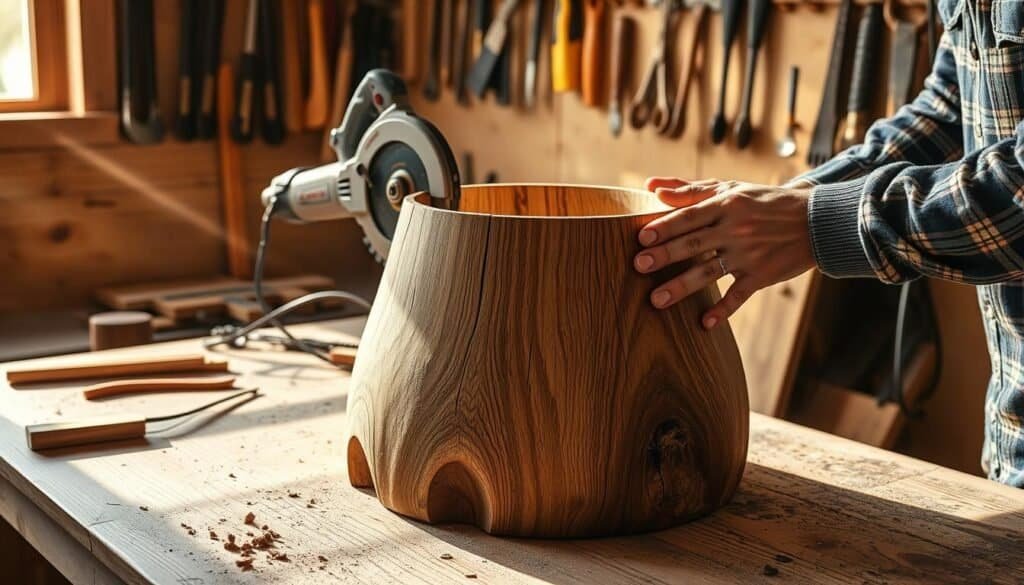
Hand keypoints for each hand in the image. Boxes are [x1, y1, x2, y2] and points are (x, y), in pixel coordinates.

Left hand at [635, 177, 816, 328]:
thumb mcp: (731, 188)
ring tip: (656, 300)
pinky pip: (739, 295)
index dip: (666, 226)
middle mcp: (735, 229)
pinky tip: (704, 323)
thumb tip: (652, 187)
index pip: (690, 216)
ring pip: (710, 272)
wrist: (816, 220)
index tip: (641, 237)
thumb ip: (690, 190)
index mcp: (726, 204)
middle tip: (639, 265)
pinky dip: (723, 310)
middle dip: (666, 255)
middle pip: (695, 243)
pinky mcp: (762, 275)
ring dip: (682, 287)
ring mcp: (748, 254)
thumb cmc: (765, 202)